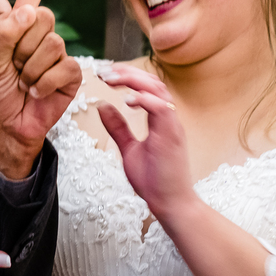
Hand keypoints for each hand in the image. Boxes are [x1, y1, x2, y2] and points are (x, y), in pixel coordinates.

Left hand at [0, 0, 82, 178]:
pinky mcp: (72, 72)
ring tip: (24, 82)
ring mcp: (59, 53)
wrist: (9, 126)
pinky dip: (43, 82)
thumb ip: (4, 35)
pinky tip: (36, 91)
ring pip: (50, 43)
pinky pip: (62, 65)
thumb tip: (27, 11)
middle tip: (14, 67)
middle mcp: (43, 35)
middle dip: (20, 45)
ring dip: (30, 68)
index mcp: (21, 26)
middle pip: (41, 16)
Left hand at [95, 64, 197, 221]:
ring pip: (158, 90)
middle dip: (128, 73)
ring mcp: (172, 125)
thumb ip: (118, 127)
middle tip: (104, 72)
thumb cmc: (154, 179)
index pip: (146, 87)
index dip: (127, 77)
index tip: (105, 74)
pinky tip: (128, 100)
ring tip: (111, 79)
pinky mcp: (172, 135)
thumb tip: (103, 106)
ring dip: (134, 81)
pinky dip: (145, 100)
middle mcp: (168, 118)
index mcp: (160, 119)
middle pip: (153, 82)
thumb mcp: (129, 149)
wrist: (170, 203)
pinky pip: (162, 108)